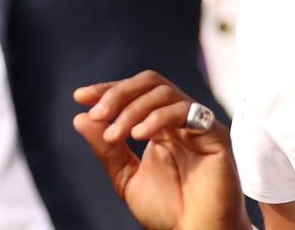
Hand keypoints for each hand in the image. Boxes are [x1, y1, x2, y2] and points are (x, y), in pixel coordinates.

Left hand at [73, 70, 249, 229]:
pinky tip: (138, 135)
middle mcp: (181, 120)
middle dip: (119, 93)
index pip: (136, 93)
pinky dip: (158, 118)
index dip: (109, 90)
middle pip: (151, 83)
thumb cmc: (169, 210)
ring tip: (115, 134)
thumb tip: (81, 118)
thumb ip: (107, 149)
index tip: (80, 97)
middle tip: (97, 113)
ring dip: (132, 108)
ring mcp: (199, 125)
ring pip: (165, 93)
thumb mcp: (126, 177)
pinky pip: (186, 111)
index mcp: (162, 127)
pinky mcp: (215, 134)